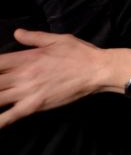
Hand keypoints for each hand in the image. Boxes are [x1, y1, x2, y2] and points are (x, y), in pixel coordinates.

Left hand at [0, 30, 130, 127]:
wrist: (97, 70)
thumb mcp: (58, 39)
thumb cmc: (80, 53)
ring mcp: (26, 92)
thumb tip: (16, 33)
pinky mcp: (33, 106)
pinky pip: (9, 116)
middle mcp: (22, 75)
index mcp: (26, 57)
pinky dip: (0, 121)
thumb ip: (34, 37)